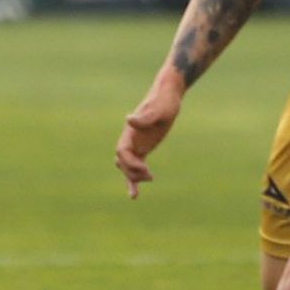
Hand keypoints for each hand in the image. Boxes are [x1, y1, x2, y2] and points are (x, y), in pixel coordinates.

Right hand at [116, 75, 183, 198]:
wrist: (167, 95)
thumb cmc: (164, 101)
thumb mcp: (158, 109)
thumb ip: (145, 117)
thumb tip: (128, 119)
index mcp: (131, 131)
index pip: (122, 152)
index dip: (130, 163)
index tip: (145, 168)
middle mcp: (130, 139)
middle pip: (123, 162)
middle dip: (133, 172)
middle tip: (151, 176)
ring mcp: (136, 144)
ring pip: (127, 167)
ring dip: (134, 177)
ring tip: (151, 179)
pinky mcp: (144, 148)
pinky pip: (136, 166)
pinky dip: (135, 179)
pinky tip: (134, 194)